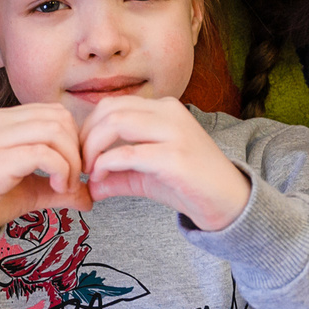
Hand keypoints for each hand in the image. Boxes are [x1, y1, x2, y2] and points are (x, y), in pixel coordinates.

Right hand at [0, 104, 91, 240]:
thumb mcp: (31, 191)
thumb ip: (60, 189)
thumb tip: (91, 197)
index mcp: (8, 120)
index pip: (57, 112)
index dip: (76, 139)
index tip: (76, 169)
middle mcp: (1, 122)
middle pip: (60, 119)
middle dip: (77, 149)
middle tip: (74, 178)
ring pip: (54, 131)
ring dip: (70, 161)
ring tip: (64, 185)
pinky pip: (41, 154)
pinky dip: (60, 170)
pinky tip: (57, 188)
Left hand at [78, 95, 250, 230]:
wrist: (229, 203)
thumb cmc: (188, 185)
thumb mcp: (146, 176)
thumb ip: (117, 175)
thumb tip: (88, 187)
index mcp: (163, 109)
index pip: (112, 105)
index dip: (87, 128)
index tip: (79, 154)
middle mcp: (169, 112)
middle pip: (109, 110)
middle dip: (85, 137)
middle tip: (79, 164)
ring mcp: (174, 132)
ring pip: (116, 124)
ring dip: (92, 149)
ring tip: (89, 172)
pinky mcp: (176, 158)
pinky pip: (129, 154)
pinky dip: (106, 165)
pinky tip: (101, 181)